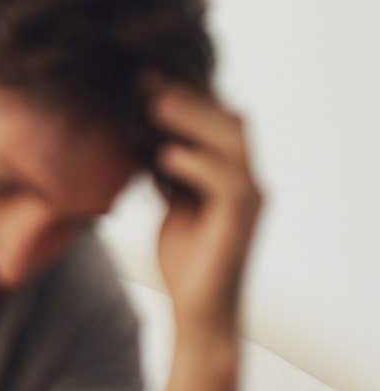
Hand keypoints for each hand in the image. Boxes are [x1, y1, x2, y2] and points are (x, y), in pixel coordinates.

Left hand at [149, 86, 262, 339]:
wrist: (198, 312)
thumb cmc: (186, 260)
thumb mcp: (171, 205)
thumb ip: (169, 173)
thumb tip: (146, 139)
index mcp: (229, 173)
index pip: (215, 121)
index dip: (184, 97)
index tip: (141, 79)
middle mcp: (246, 180)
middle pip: (227, 120)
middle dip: (188, 97)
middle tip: (145, 81)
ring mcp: (250, 198)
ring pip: (231, 141)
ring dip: (193, 120)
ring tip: (154, 106)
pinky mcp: (242, 221)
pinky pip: (227, 181)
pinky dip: (198, 164)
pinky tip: (166, 157)